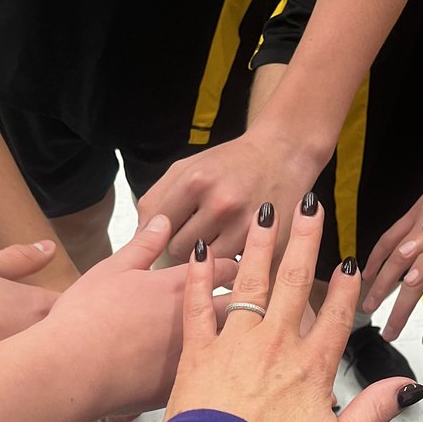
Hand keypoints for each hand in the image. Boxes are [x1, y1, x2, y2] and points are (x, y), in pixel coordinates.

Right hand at [46, 216, 237, 417]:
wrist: (73, 370)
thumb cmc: (86, 316)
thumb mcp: (112, 270)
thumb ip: (143, 245)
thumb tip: (163, 221)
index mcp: (179, 286)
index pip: (227, 268)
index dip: (235, 264)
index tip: (240, 264)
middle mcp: (195, 320)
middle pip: (242, 305)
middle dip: (252, 300)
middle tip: (255, 298)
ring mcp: (192, 356)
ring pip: (235, 345)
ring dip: (243, 337)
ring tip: (247, 337)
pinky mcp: (181, 388)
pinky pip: (212, 378)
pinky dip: (220, 373)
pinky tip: (221, 375)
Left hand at [136, 132, 320, 261]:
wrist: (283, 153)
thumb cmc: (230, 163)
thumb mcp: (187, 168)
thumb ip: (157, 200)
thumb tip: (138, 238)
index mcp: (195, 181)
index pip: (156, 228)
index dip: (159, 232)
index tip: (170, 230)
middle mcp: (220, 203)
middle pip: (177, 251)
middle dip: (183, 244)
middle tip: (198, 231)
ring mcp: (246, 225)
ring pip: (204, 265)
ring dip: (206, 258)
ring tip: (217, 236)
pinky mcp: (268, 242)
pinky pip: (233, 268)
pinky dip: (230, 261)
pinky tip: (236, 243)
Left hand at [165, 196, 422, 421]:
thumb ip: (373, 412)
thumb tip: (407, 387)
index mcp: (312, 369)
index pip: (336, 316)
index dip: (345, 286)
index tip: (349, 259)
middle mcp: (276, 346)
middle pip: (294, 283)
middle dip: (304, 241)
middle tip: (308, 204)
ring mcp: (235, 345)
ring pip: (250, 283)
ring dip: (259, 245)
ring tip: (264, 212)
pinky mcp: (197, 353)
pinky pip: (198, 305)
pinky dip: (199, 276)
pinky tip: (202, 251)